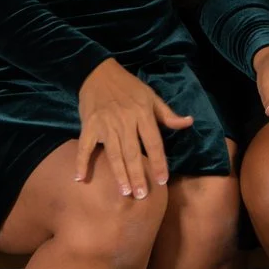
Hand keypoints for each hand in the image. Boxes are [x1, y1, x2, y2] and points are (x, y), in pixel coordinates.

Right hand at [75, 58, 192, 199]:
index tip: (163, 180)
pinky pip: (84, 146)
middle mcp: (125, 121)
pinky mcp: (89, 126)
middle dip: (137, 175)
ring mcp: (105, 125)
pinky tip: (80, 178)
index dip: (159, 162)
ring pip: (113, 153)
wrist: (97, 72)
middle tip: (141, 196)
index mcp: (142, 114)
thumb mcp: (151, 96)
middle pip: (132, 152)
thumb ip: (167, 114)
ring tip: (124, 192)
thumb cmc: (128, 86)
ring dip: (118, 173)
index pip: (153, 142)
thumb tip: (188, 122)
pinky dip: (81, 161)